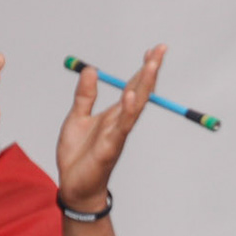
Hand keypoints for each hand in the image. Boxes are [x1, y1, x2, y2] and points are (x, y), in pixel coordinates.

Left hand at [57, 44, 163, 210]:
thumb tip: (91, 69)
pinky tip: (130, 96)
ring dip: (144, 85)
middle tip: (161, 49)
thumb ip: (85, 95)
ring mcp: (117, 134)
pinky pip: (121, 127)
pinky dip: (126, 111)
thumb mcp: (77, 118)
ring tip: (151, 65)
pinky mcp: (110, 148)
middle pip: (139, 92)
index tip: (153, 49)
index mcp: (113, 114)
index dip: (142, 69)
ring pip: (135, 106)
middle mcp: (120, 122)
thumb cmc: (78, 156)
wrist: (74, 187)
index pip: (132, 87)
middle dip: (150, 70)